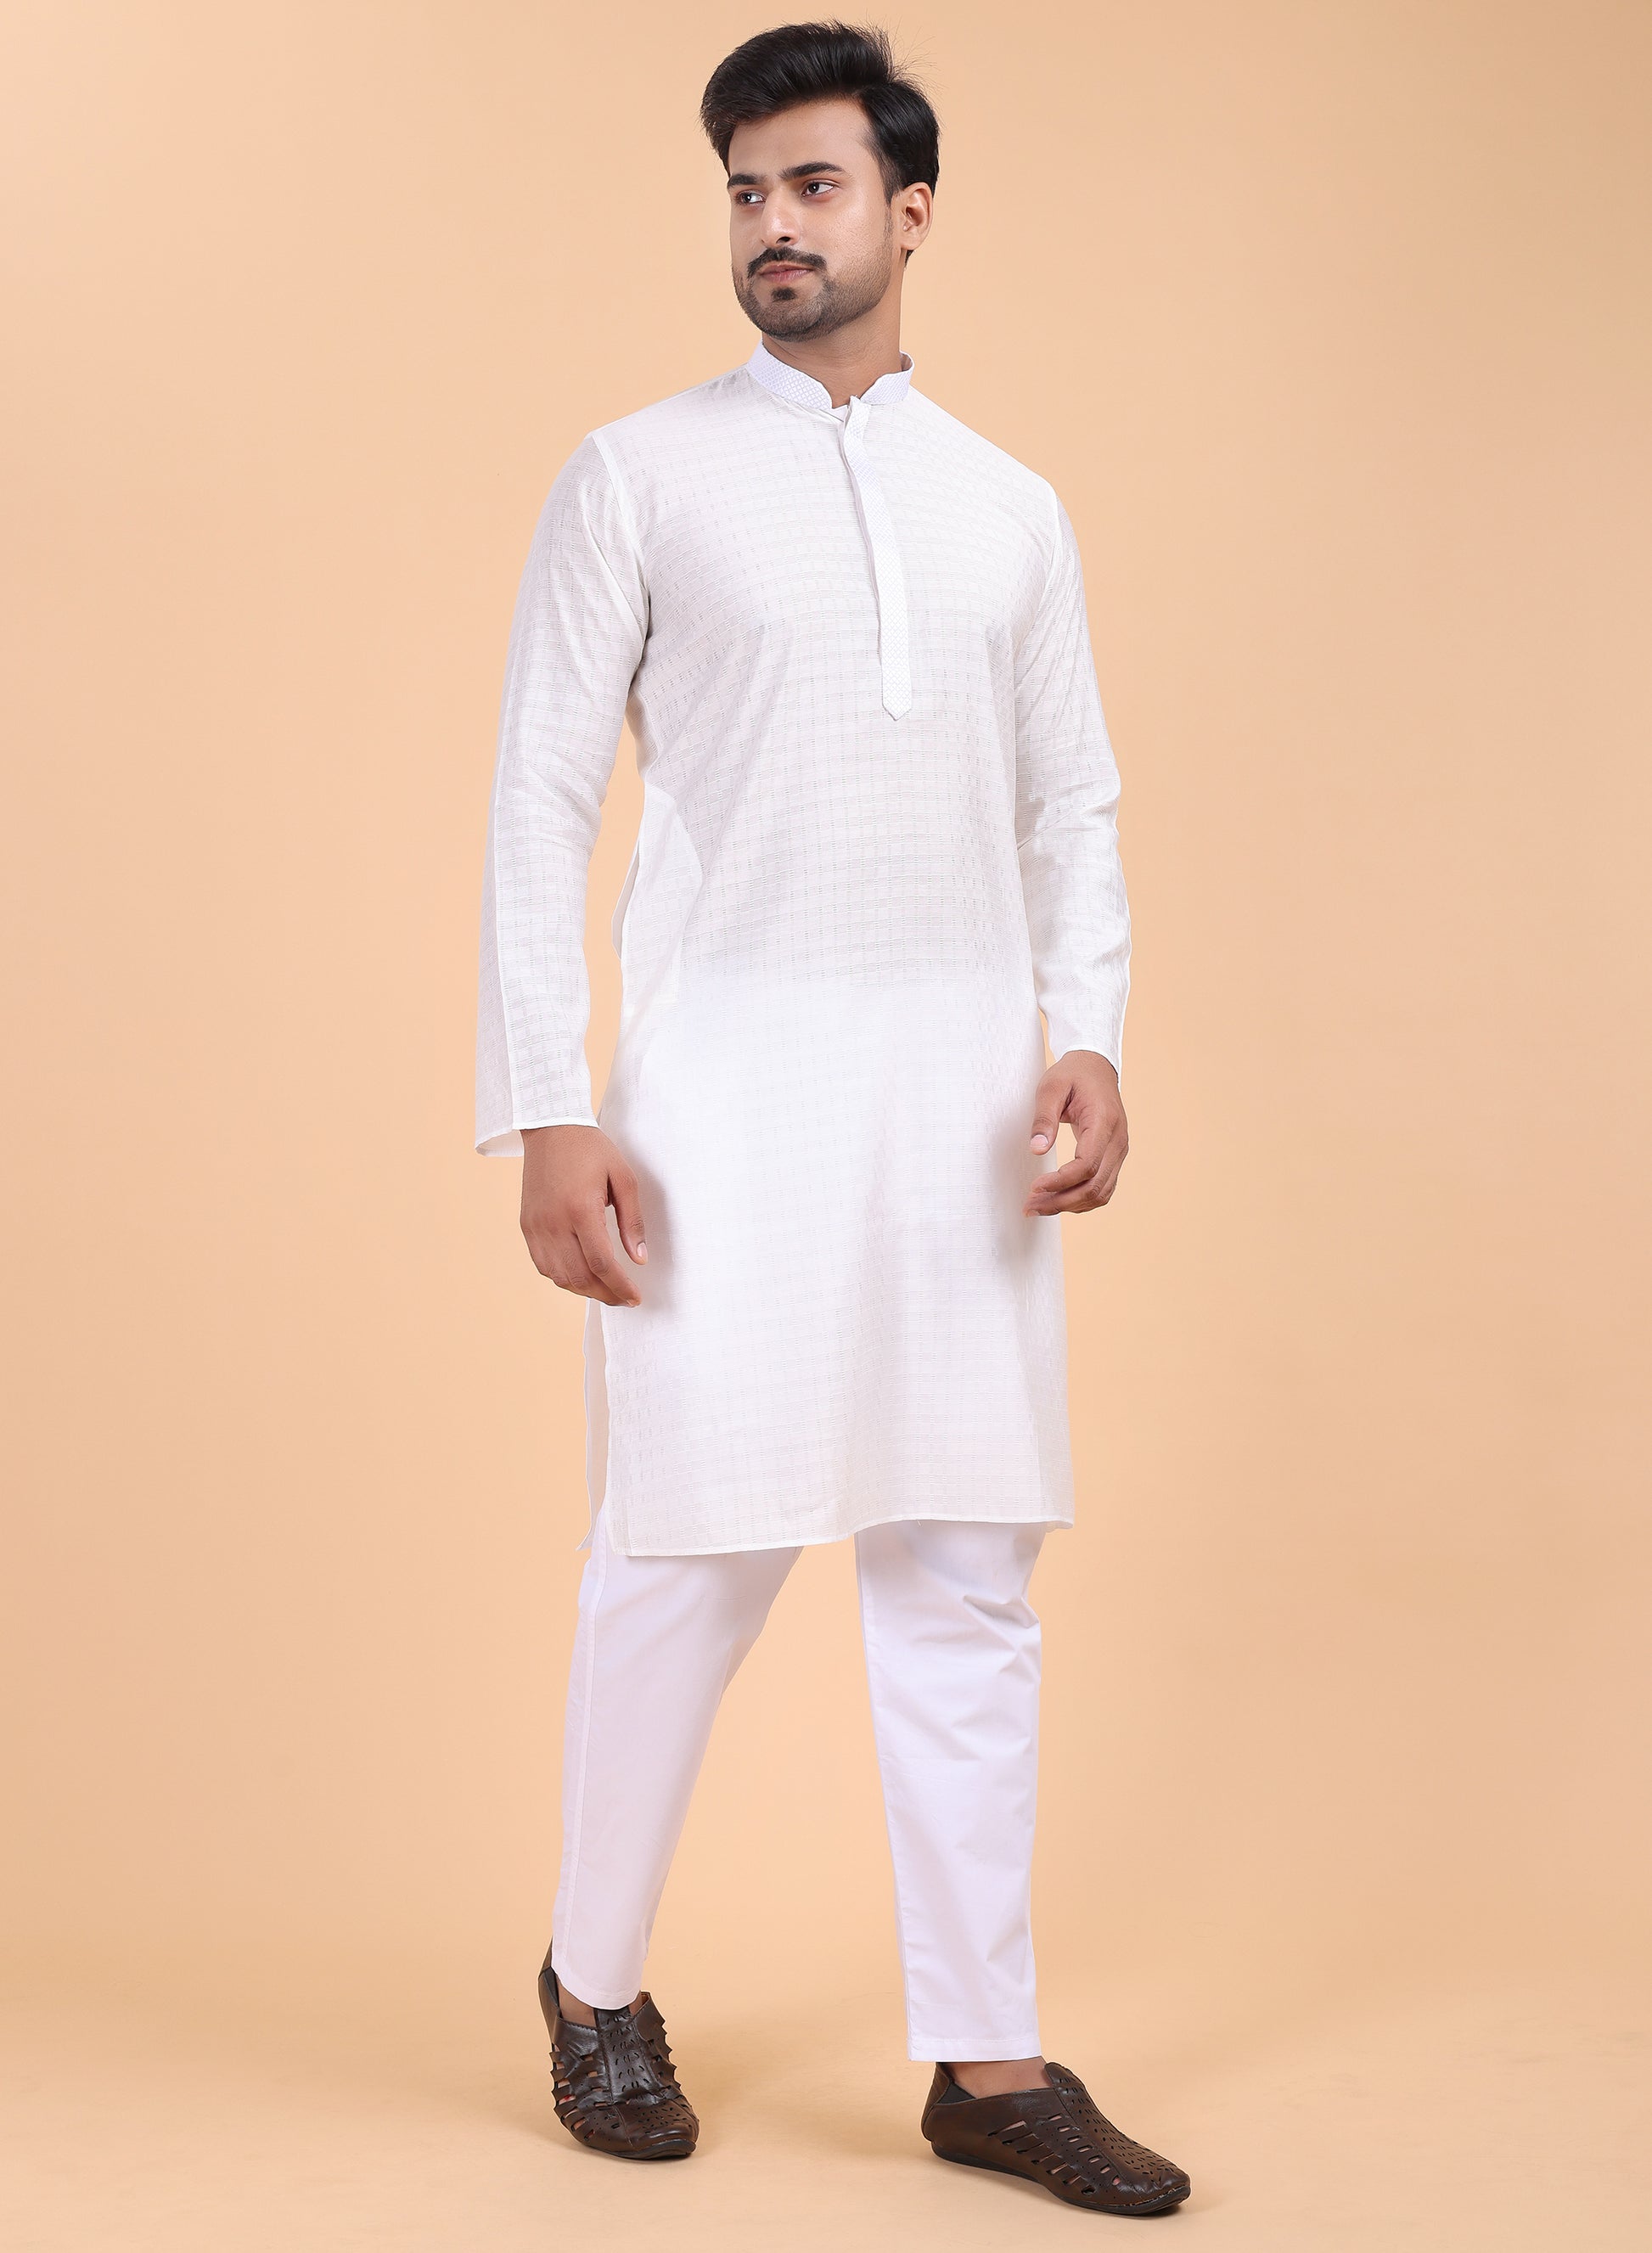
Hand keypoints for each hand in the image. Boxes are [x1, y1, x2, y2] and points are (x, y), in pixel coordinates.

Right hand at [519, 1125, 647, 1305]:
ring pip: (559, 1276)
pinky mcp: (526, 1226)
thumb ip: (632, 1221)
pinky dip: (563, 1277)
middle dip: (605, 1294)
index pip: (601, 1263)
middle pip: (579, 1276)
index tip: (636, 1298)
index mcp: (580, 1208)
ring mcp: (536, 1226)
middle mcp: (553, 1222)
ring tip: (606, 1290)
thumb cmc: (591, 1150)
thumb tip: (638, 1259)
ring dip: (584, 1290)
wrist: (550, 1129)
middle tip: (625, 1298)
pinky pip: (543, 1265)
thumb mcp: (624, 1178)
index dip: (620, 1286)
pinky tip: (581, 1276)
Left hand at [1023, 1051, 1127, 1216]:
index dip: (1061, 1182)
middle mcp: (1118, 1141)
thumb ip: (1044, 1118)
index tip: (1035, 1187)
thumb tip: (1037, 1150)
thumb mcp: (1051, 1087)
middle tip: (1031, 1206)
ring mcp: (1119, 1151)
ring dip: (1070, 1205)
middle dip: (1061, 1201)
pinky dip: (1081, 1199)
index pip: (1087, 1165)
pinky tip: (1058, 1200)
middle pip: (1095, 1186)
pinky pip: (1102, 1187)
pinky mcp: (1114, 1156)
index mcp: (1104, 1122)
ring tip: (1040, 1206)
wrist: (1096, 1066)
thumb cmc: (1073, 1074)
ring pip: (1100, 1193)